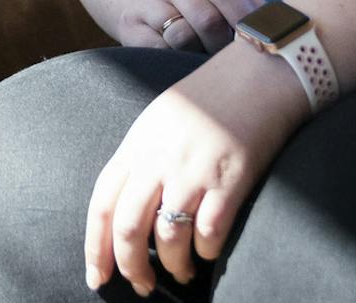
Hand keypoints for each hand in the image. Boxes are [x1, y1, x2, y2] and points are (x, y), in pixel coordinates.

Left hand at [83, 43, 308, 296]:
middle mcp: (160, 156)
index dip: (95, 246)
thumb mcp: (160, 121)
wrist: (259, 73)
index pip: (102, 202)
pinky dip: (206, 253)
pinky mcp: (230, 178)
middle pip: (128, 226)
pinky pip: (209, 234)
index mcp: (138, 142)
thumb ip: (141, 160)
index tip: (97, 276)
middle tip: (141, 286)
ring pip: (167, 236)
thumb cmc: (210, 100)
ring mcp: (194, 168)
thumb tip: (126, 212)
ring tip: (181, 272)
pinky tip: (209, 253)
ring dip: (173, 266)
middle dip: (130, 266)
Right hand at [117, 0, 262, 52]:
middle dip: (223, 46)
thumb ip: (256, 8)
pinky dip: (174, 60)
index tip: (259, 43)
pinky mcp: (130, 25)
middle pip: (206, 20)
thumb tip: (290, 28)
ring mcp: (147, 0)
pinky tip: (181, 59)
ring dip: (199, 55)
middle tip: (232, 60)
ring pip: (181, 38)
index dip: (245, 19)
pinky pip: (157, 51)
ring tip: (206, 58)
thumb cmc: (204, 4)